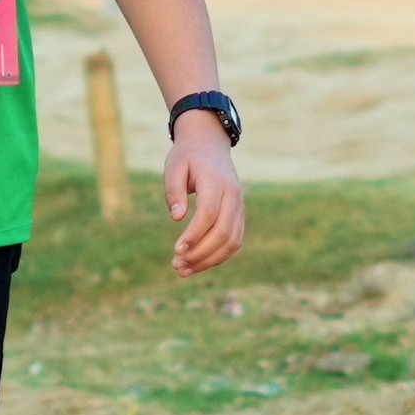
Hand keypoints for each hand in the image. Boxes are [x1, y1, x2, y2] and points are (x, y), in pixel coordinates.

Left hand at [163, 117, 246, 277]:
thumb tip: (177, 217)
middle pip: (223, 232)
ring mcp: (240, 206)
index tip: (176, 250)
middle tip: (177, 265)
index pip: (208, 214)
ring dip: (209, 260)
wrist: (209, 145)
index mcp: (216, 181)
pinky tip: (197, 263)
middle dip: (201, 253)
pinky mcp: (239, 215)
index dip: (194, 235)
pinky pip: (234, 241)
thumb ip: (174, 190)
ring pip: (232, 241)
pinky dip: (218, 256)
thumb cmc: (187, 156)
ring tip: (184, 270)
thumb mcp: (174, 166)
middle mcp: (233, 195)